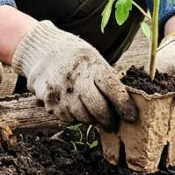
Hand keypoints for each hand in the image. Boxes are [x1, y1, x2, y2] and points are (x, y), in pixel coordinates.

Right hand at [11, 21, 136, 129]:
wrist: (42, 50)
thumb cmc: (75, 57)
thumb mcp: (93, 59)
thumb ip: (107, 78)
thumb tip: (126, 101)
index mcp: (92, 65)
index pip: (113, 88)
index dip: (124, 105)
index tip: (132, 117)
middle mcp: (77, 78)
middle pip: (98, 108)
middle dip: (108, 119)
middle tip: (112, 123)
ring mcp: (62, 91)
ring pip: (83, 117)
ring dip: (90, 119)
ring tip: (91, 112)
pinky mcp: (50, 102)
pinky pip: (67, 119)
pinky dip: (74, 117)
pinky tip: (74, 107)